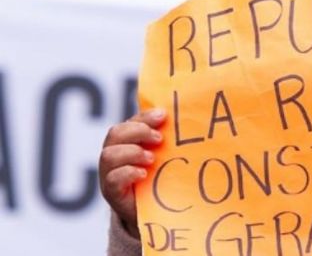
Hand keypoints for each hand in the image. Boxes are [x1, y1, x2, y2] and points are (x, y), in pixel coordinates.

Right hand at [99, 109, 164, 237]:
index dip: (144, 117)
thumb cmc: (162, 178)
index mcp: (128, 142)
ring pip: (109, 155)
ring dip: (132, 152)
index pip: (130, 122)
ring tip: (152, 159)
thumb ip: (170, 140)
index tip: (164, 115)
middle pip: (115, 133)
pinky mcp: (113, 193)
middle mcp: (115, 155)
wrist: (155, 211)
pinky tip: (144, 174)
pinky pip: (112, 179)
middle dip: (138, 131)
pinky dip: (128, 173)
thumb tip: (188, 119)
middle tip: (159, 139)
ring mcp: (110, 174)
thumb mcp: (166, 156)